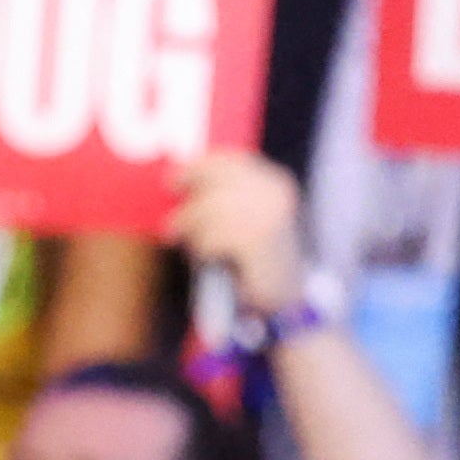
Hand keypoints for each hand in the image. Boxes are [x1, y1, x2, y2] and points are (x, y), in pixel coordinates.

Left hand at [169, 147, 310, 308]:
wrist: (287, 299)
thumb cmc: (259, 259)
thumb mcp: (247, 219)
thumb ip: (224, 197)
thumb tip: (180, 179)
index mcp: (276, 182)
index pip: (230, 161)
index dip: (198, 167)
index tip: (174, 179)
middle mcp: (275, 193)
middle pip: (213, 183)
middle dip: (189, 209)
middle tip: (172, 228)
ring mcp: (269, 214)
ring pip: (207, 211)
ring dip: (196, 235)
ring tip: (200, 251)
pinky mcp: (257, 239)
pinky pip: (211, 237)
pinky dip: (205, 250)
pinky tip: (213, 260)